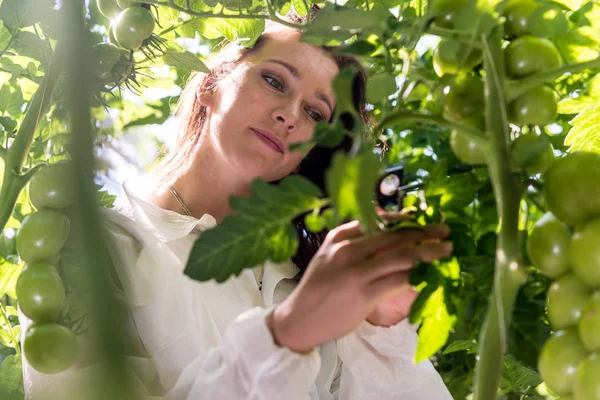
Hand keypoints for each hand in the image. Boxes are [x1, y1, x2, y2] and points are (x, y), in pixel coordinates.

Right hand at [269, 218, 452, 353]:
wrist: (299, 319)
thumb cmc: (318, 289)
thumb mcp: (330, 257)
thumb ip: (354, 246)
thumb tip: (388, 240)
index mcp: (340, 236)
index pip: (378, 220)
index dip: (405, 219)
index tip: (422, 220)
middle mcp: (348, 249)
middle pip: (394, 235)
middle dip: (423, 232)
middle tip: (444, 231)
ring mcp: (356, 271)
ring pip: (401, 256)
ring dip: (428, 252)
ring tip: (445, 251)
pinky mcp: (364, 293)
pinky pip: (399, 280)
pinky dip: (418, 276)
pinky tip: (430, 276)